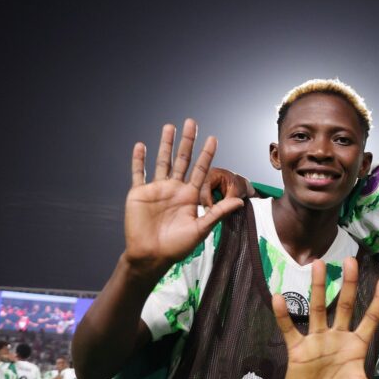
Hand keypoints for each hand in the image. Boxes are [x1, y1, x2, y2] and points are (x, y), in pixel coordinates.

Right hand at [124, 120, 243, 275]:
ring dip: (165, 144)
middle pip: (182, 160)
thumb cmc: (177, 246)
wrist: (152, 256)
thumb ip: (217, 212)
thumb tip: (240, 201)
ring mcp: (156, 189)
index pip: (200, 170)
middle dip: (187, 141)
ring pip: (162, 161)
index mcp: (190, 195)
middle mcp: (174, 189)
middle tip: (192, 122)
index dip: (206, 154)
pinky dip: (138, 160)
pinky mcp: (139, 193)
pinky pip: (138, 173)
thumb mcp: (201, 228)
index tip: (213, 138)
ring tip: (170, 127)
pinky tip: (140, 145)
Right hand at [276, 257, 378, 378]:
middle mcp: (338, 338)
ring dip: (318, 288)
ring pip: (318, 309)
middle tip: (350, 260)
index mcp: (357, 346)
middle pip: (345, 306)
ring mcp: (317, 341)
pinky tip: (278, 297)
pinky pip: (289, 328)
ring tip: (318, 264)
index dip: (378, 301)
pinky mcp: (298, 349)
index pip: (370, 319)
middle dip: (349, 284)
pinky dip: (283, 315)